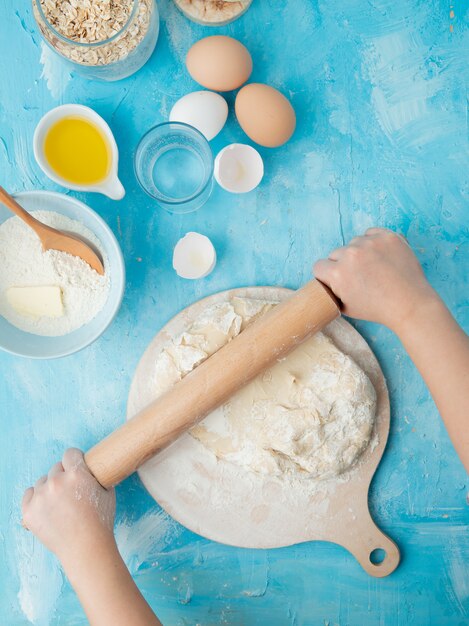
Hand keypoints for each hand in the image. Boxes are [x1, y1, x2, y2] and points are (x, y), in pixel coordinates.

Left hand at [22, 448, 115, 567]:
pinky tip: (46, 507)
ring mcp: (41, 497)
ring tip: (60, 504)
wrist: (86, 547)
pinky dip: (36, 499)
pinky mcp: (29, 512)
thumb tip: (91, 468)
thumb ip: (96, 475)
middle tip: (71, 492)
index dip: (75, 460)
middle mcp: (56, 482)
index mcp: (76, 474)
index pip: (70, 453)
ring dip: (49, 488)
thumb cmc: (100, 521)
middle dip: (63, 477)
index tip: (76, 468)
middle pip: (56, 468)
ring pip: (42, 481)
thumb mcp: (107, 491)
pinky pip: (28, 494)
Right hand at [314, 227, 438, 333]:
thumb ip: (332, 291)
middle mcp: (351, 254)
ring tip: (374, 268)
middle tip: (359, 277)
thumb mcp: (345, 307)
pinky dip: (374, 242)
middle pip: (336, 253)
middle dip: (343, 264)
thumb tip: (325, 281)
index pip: (319, 266)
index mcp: (337, 273)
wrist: (410, 304)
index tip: (337, 280)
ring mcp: (370, 243)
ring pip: (354, 243)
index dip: (327, 275)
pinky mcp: (387, 236)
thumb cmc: (378, 309)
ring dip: (359, 253)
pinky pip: (371, 233)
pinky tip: (381, 258)